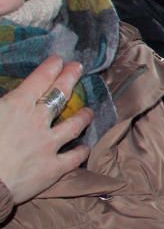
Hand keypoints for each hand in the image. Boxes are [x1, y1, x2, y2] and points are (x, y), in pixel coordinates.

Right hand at [0, 56, 93, 204]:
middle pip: (59, 95)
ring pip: (74, 125)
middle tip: (78, 68)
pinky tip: (85, 148)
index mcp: (16, 106)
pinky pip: (74, 157)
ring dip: (82, 116)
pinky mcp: (54, 168)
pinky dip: (81, 151)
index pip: (39, 80)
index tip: (59, 60)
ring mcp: (49, 144)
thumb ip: (0, 103)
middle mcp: (37, 121)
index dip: (51, 68)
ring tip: (89, 111)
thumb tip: (4, 98)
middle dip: (69, 79)